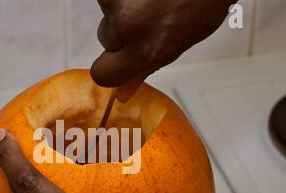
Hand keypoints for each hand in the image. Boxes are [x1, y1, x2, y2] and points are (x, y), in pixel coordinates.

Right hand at [91, 0, 237, 101]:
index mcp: (146, 51)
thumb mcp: (182, 41)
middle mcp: (126, 26)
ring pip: (108, 10)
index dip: (110, 66)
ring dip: (125, 4)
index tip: (119, 59)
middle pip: (105, 37)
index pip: (103, 75)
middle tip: (149, 14)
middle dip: (121, 28)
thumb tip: (123, 91)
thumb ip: (148, 64)